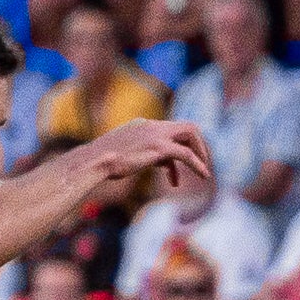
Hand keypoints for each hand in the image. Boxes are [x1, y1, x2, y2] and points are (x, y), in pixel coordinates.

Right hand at [83, 117, 213, 193]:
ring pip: (191, 133)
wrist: (94, 161)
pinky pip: (186, 154)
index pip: (169, 130)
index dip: (179, 147)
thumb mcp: (125, 154)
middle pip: (186, 126)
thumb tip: (155, 164)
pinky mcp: (158, 147)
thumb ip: (141, 154)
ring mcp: (155, 134)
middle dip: (198, 144)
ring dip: (201, 152)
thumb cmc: (103, 162)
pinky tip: (204, 175)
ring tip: (205, 173)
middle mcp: (151, 125)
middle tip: (202, 163)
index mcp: (143, 125)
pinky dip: (197, 164)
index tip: (178, 166)